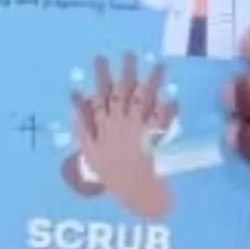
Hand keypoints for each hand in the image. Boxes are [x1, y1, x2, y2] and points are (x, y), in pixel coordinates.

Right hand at [71, 54, 176, 218]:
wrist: (131, 195)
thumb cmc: (108, 173)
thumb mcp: (87, 147)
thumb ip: (81, 120)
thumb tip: (75, 92)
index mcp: (103, 125)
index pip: (101, 94)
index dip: (101, 75)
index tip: (100, 57)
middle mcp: (122, 124)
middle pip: (124, 93)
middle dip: (126, 71)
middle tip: (129, 53)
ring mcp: (141, 131)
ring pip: (145, 101)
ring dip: (151, 82)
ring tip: (158, 65)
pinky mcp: (158, 140)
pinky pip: (164, 121)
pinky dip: (168, 109)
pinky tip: (174, 96)